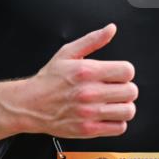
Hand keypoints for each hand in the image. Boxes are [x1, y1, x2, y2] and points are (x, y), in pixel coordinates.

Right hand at [17, 24, 137, 138]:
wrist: (28, 105)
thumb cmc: (47, 82)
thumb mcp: (66, 54)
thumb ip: (91, 41)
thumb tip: (110, 29)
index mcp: (87, 72)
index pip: (127, 71)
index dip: (124, 73)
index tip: (116, 77)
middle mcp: (89, 92)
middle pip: (131, 91)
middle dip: (125, 90)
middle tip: (114, 91)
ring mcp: (89, 112)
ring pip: (128, 110)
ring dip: (123, 107)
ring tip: (112, 105)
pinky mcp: (87, 129)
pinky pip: (119, 128)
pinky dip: (116, 123)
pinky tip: (106, 117)